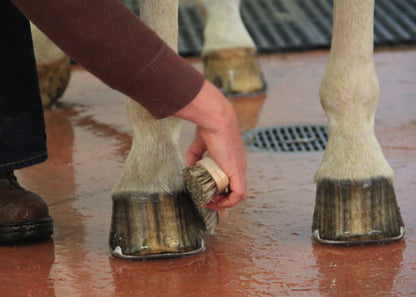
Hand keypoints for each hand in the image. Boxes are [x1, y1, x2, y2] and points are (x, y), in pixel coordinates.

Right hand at [174, 80, 246, 209]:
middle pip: (235, 190)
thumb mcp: (199, 145)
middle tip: (206, 199)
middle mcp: (239, 166)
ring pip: (238, 195)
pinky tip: (214, 201)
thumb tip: (188, 169)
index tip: (206, 191)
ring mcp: (240, 169)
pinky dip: (227, 202)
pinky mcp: (237, 172)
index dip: (220, 189)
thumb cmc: (209, 127)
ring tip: (209, 202)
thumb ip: (194, 157)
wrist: (216, 120)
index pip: (231, 180)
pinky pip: (238, 195)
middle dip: (220, 199)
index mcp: (233, 159)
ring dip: (224, 203)